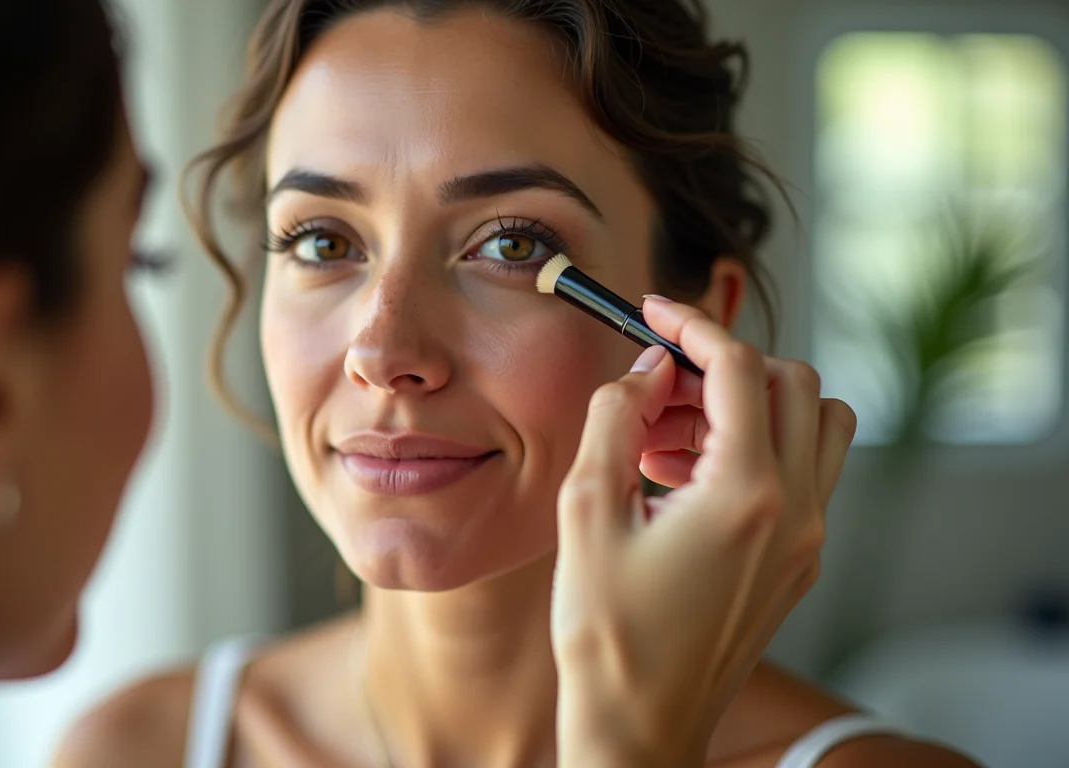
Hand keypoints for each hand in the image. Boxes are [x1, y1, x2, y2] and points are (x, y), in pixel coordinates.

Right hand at [551, 297, 856, 767]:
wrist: (638, 725)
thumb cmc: (607, 632)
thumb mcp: (588, 510)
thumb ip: (617, 419)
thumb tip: (645, 369)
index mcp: (747, 493)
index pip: (741, 367)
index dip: (692, 325)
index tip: (652, 310)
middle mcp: (797, 510)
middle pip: (793, 383)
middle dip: (722, 366)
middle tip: (655, 387)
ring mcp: (807, 540)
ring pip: (815, 424)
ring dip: (750, 406)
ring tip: (668, 438)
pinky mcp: (798, 563)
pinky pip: (803, 473)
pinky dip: (756, 450)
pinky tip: (683, 480)